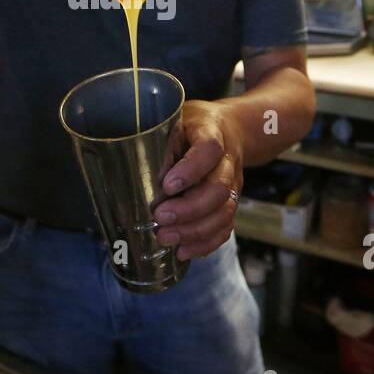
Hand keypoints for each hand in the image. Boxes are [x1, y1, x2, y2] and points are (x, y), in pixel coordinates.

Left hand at [155, 100, 243, 259]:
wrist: (230, 129)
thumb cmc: (192, 127)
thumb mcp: (174, 122)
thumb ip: (162, 144)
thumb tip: (141, 173)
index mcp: (212, 132)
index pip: (208, 149)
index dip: (191, 170)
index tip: (167, 186)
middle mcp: (227, 161)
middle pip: (218, 188)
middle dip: (189, 209)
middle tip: (160, 218)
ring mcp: (232, 185)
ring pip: (223, 212)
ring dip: (194, 231)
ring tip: (166, 238)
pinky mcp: (230, 203)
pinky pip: (225, 228)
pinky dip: (205, 244)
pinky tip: (182, 251)